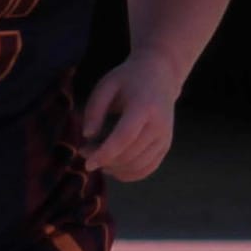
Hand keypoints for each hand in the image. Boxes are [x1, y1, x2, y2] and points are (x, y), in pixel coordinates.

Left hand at [81, 50, 180, 178]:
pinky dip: (128, 174)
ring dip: (114, 168)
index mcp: (144, 107)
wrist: (161, 76)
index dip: (105, 153)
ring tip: (98, 156)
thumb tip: (88, 136)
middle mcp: (159, 125)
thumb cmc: (128, 80)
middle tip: (84, 150)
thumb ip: (94, 110)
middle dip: (104, 160)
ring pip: (137, 166)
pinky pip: (147, 169)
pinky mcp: (165, 146)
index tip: (87, 163)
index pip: (124, 138)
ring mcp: (165, 137)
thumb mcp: (106, 86)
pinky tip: (113, 168)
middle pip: (130, 155)